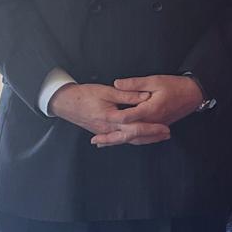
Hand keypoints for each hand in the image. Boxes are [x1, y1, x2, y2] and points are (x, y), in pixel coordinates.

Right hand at [49, 80, 168, 146]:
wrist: (64, 102)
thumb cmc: (84, 95)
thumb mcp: (107, 91)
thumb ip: (127, 95)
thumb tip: (145, 97)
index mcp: (111, 119)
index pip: (136, 126)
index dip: (152, 127)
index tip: (165, 127)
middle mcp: (108, 129)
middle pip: (134, 137)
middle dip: (152, 137)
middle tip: (166, 134)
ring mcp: (104, 133)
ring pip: (127, 140)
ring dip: (143, 139)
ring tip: (158, 138)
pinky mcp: (101, 132)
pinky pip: (119, 139)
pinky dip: (130, 140)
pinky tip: (137, 140)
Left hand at [87, 74, 202, 146]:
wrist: (194, 94)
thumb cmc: (176, 85)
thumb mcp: (155, 80)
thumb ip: (135, 84)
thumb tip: (116, 83)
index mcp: (151, 109)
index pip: (127, 117)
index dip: (112, 119)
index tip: (99, 119)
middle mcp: (153, 121)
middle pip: (129, 133)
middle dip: (111, 138)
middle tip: (95, 141)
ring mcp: (156, 126)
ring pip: (135, 138)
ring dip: (119, 142)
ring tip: (103, 144)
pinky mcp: (158, 127)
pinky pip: (143, 138)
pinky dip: (131, 141)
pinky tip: (122, 141)